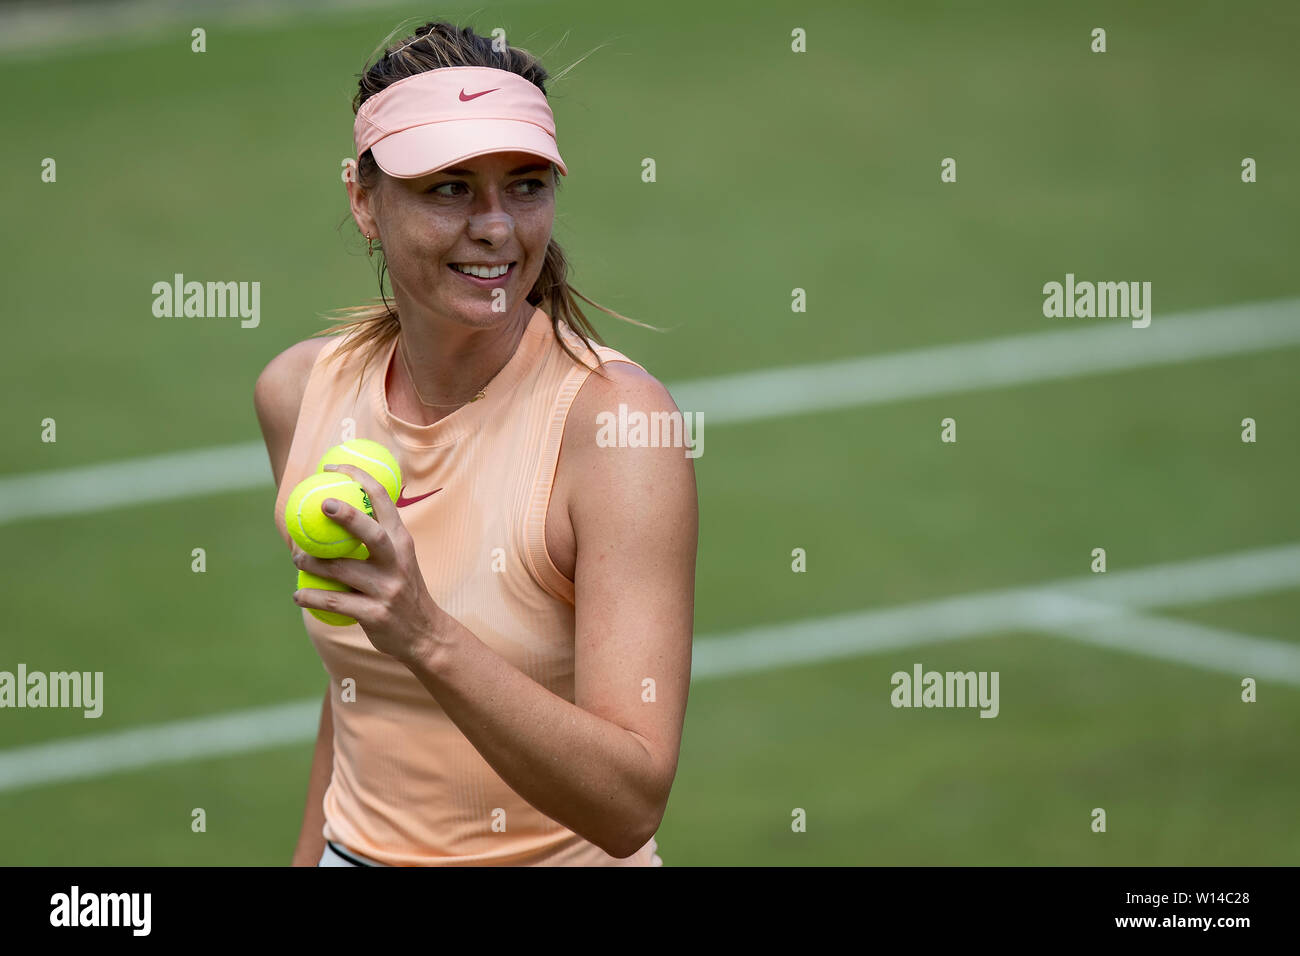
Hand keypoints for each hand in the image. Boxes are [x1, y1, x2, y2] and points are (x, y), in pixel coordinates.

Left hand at [291, 463, 444, 667]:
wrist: (425, 634)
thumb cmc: (402, 589)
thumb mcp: (399, 557)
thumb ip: (376, 536)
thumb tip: (338, 506)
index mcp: (402, 541)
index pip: (384, 500)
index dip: (359, 478)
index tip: (332, 468)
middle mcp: (397, 562)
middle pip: (372, 534)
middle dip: (347, 516)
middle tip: (321, 505)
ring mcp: (387, 589)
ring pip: (342, 569)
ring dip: (311, 562)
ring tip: (296, 557)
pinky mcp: (375, 614)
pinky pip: (334, 601)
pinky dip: (310, 596)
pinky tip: (298, 593)